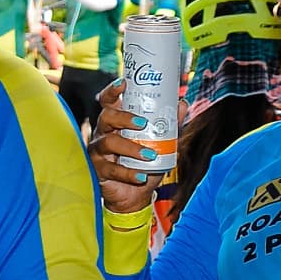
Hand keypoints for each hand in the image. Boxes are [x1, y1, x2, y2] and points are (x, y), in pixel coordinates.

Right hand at [89, 80, 166, 213]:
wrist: (135, 196)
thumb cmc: (144, 165)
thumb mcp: (161, 144)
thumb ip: (170, 125)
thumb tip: (182, 104)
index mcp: (116, 123)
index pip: (109, 101)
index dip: (113, 90)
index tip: (123, 83)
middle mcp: (103, 133)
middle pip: (106, 117)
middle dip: (123, 117)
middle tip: (142, 123)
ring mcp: (98, 152)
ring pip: (108, 143)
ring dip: (131, 148)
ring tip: (150, 154)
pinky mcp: (98, 171)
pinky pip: (111, 169)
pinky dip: (128, 173)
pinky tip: (142, 176)